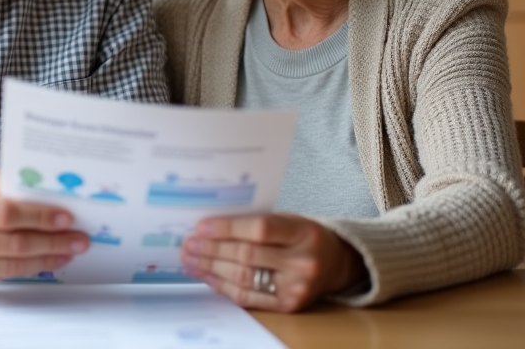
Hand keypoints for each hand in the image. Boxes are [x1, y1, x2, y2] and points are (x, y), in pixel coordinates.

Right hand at [0, 165, 88, 293]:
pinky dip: (25, 270)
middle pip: (13, 244)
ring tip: (69, 251)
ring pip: (10, 266)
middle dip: (52, 242)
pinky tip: (43, 261)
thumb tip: (39, 189)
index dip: (38, 217)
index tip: (65, 217)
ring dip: (45, 259)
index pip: (5, 214)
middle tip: (79, 238)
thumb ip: (0, 181)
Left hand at [180, 213, 365, 311]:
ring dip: (211, 269)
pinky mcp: (288, 305)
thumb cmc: (305, 236)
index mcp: (303, 232)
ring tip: (191, 260)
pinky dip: (223, 286)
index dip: (227, 228)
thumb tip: (211, 226)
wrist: (336, 263)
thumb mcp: (290, 219)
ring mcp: (296, 287)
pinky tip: (208, 276)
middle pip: (247, 256)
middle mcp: (302, 262)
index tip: (201, 227)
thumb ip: (257, 222)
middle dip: (212, 250)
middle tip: (189, 245)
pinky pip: (248, 297)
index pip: (259, 229)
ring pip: (243, 278)